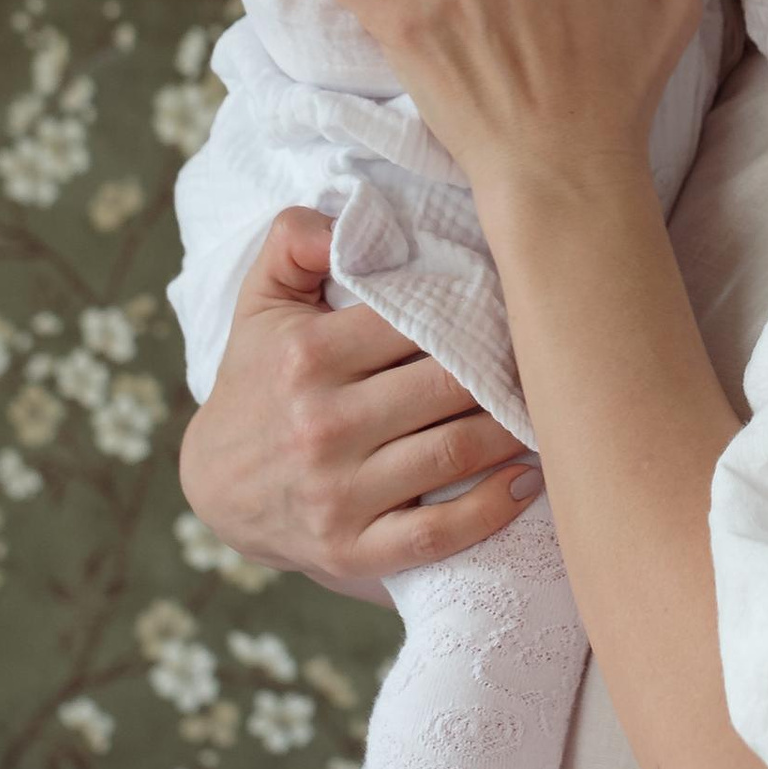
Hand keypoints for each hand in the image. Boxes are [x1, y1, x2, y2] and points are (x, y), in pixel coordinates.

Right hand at [177, 207, 540, 594]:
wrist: (215, 486)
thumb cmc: (257, 382)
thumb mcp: (261, 304)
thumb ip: (295, 242)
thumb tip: (345, 219)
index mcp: (306, 357)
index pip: (417, 321)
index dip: (475, 309)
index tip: (519, 302)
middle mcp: (321, 425)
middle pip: (448, 385)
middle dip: (506, 368)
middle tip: (552, 355)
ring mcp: (338, 494)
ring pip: (456, 452)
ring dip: (514, 431)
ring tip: (552, 410)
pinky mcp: (352, 549)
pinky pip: (439, 533)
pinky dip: (492, 508)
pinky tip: (528, 480)